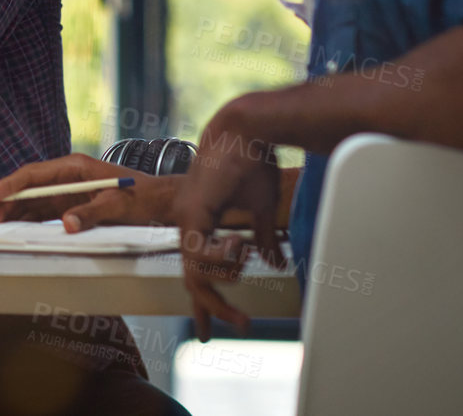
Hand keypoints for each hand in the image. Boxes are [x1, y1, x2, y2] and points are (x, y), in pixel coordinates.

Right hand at [0, 153, 177, 227]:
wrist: (160, 203)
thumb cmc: (142, 198)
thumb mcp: (118, 205)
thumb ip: (92, 213)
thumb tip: (66, 224)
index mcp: (74, 167)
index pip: (33, 174)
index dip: (10, 185)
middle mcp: (67, 176)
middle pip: (28, 187)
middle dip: (7, 202)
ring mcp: (68, 191)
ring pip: (33, 200)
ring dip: (15, 213)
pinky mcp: (71, 204)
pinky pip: (44, 211)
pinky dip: (29, 220)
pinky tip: (18, 229)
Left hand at [174, 100, 287, 340]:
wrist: (247, 130)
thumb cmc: (251, 163)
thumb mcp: (259, 209)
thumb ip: (263, 238)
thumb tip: (275, 262)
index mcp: (200, 225)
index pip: (196, 272)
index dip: (203, 303)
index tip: (206, 331)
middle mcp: (188, 225)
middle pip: (192, 281)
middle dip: (214, 308)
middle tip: (240, 325)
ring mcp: (187, 219)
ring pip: (195, 272)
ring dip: (226, 274)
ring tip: (244, 253)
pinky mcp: (193, 211)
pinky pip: (200, 253)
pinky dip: (222, 258)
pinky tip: (239, 245)